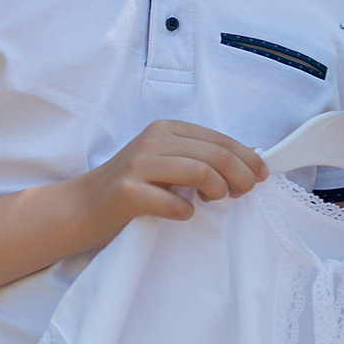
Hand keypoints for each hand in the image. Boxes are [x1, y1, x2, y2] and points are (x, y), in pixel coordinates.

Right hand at [72, 120, 266, 233]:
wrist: (83, 206)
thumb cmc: (132, 186)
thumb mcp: (164, 160)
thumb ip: (196, 156)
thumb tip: (247, 165)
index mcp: (165, 129)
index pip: (220, 139)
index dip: (248, 158)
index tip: (260, 177)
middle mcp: (152, 141)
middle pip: (215, 155)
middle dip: (241, 176)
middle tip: (242, 194)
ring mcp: (138, 165)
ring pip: (200, 172)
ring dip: (218, 191)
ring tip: (214, 202)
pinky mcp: (128, 192)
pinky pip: (173, 204)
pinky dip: (187, 213)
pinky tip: (183, 214)